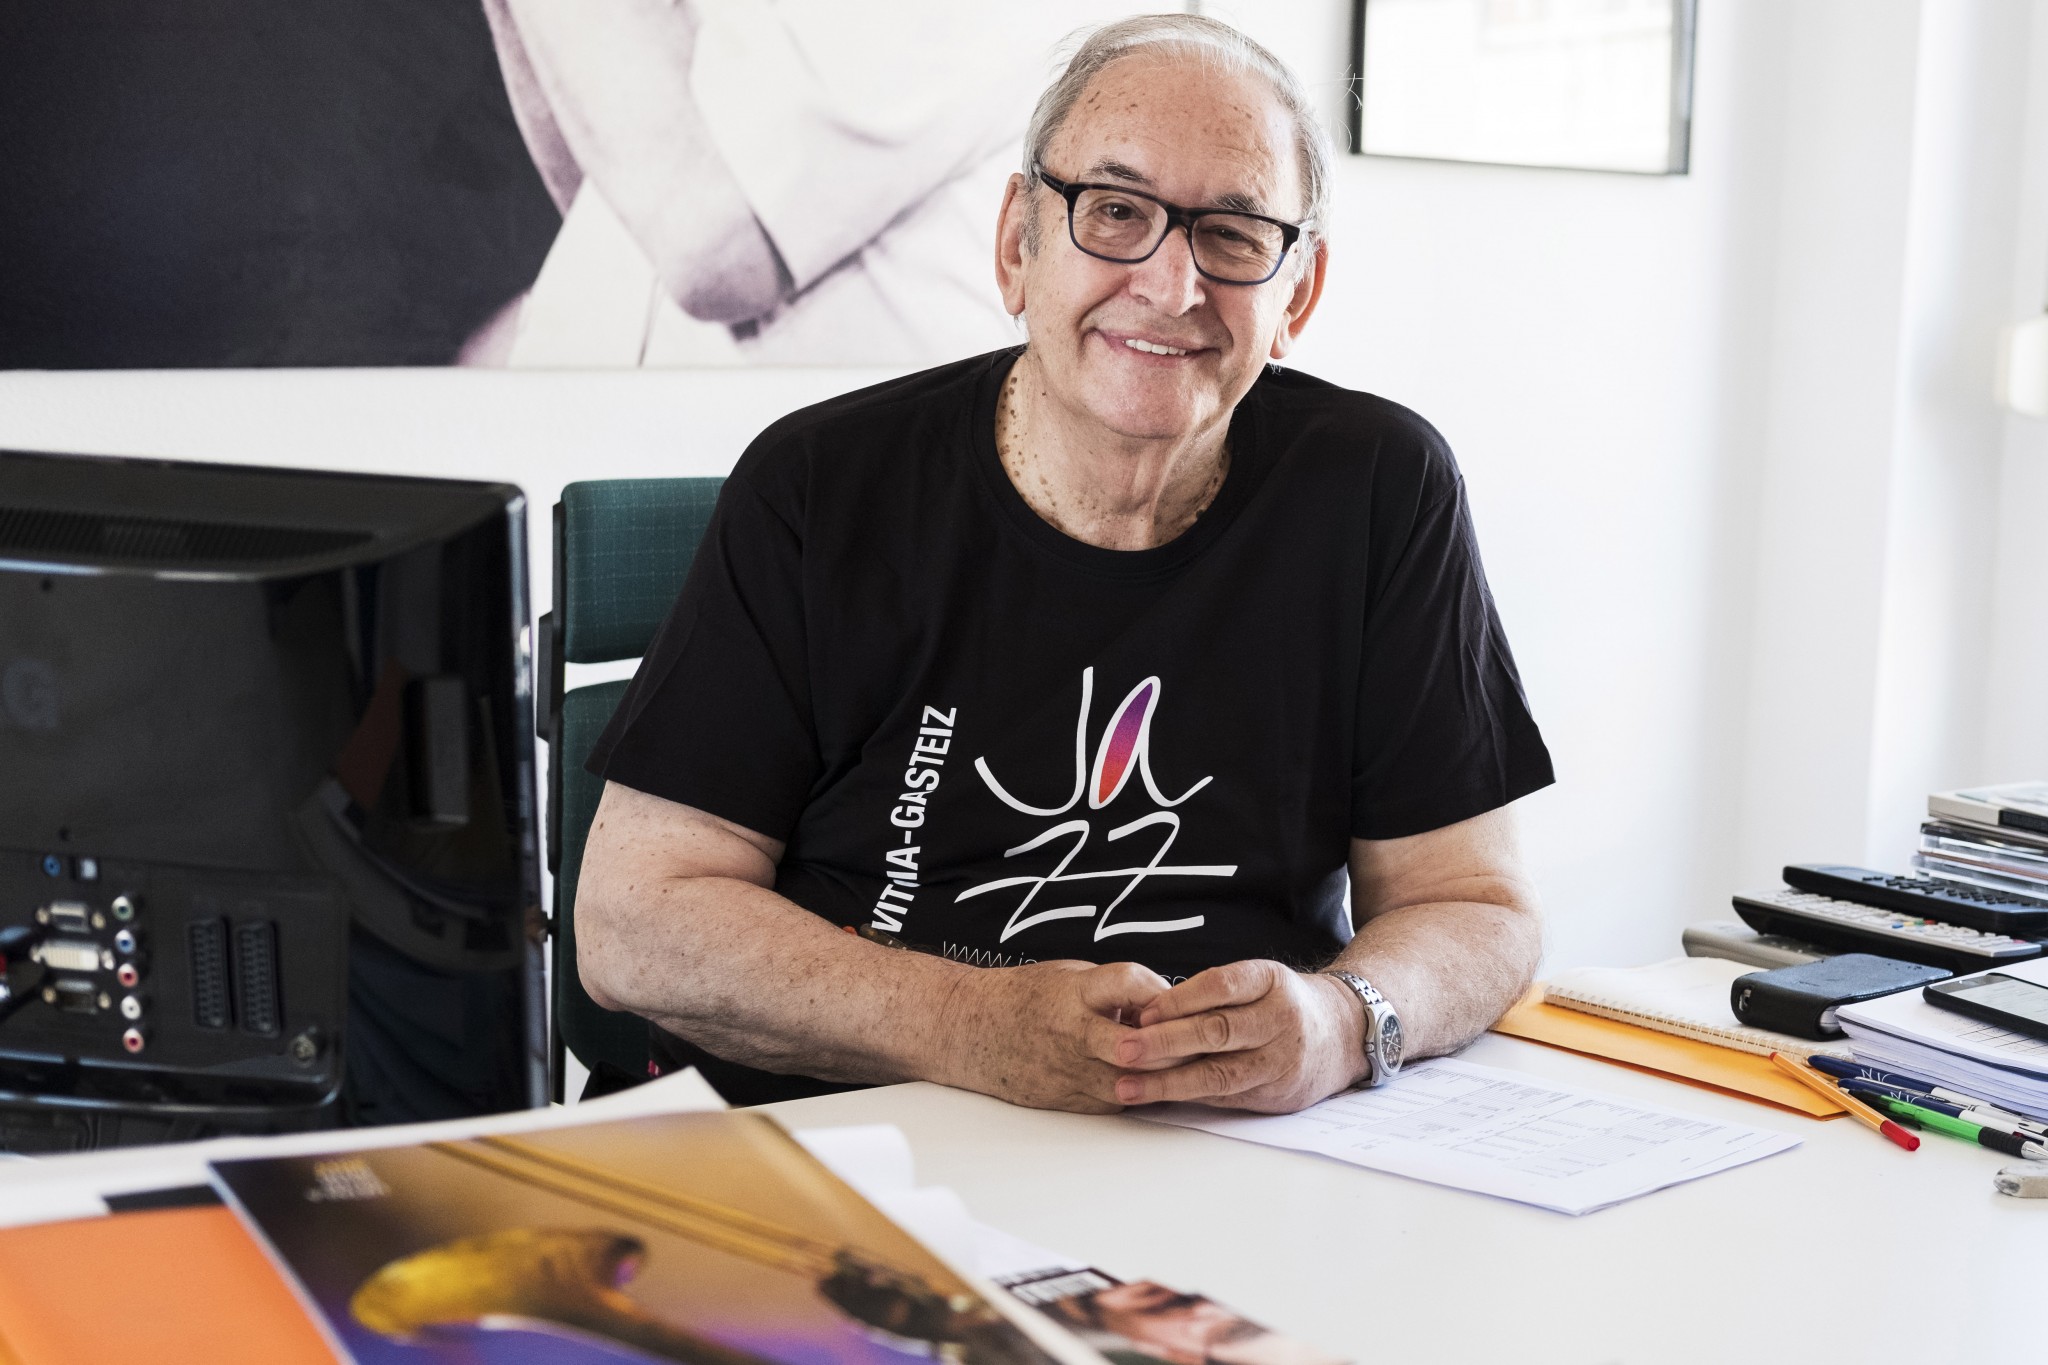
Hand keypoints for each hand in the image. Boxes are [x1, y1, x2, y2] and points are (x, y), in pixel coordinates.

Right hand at [933, 960, 1169, 1113]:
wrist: (967, 1029)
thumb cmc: (1023, 997)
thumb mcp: (1070, 975)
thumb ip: (1116, 989)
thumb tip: (1168, 1004)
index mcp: (1074, 991)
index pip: (1129, 983)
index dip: (1161, 994)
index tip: (1181, 1001)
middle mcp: (1072, 1032)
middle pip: (1137, 1045)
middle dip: (1172, 1047)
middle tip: (1197, 1044)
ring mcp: (1066, 1070)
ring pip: (1130, 1084)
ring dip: (1158, 1078)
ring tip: (1180, 1069)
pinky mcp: (1063, 1099)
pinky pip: (1113, 1103)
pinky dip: (1133, 1094)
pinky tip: (1146, 1085)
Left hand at [1111, 961, 1366, 1112]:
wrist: (1345, 1034)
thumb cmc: (1285, 1002)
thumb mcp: (1260, 980)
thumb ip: (1214, 993)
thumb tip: (1148, 1014)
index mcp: (1272, 981)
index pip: (1221, 986)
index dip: (1179, 1000)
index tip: (1142, 1012)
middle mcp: (1281, 1020)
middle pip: (1217, 1031)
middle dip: (1164, 1043)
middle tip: (1122, 1049)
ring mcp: (1282, 1060)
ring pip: (1219, 1073)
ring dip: (1168, 1082)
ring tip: (1127, 1085)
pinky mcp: (1279, 1094)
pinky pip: (1227, 1096)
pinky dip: (1189, 1097)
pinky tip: (1157, 1098)